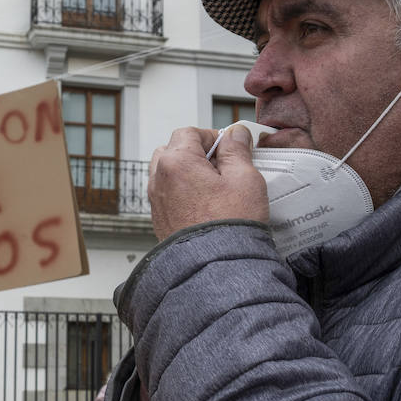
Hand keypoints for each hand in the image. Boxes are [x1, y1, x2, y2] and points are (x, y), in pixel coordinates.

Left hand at [147, 125, 267, 239]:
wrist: (215, 268)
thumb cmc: (230, 224)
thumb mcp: (245, 178)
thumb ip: (237, 150)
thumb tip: (235, 134)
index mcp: (176, 162)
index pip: (188, 133)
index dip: (211, 137)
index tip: (228, 148)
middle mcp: (159, 179)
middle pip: (172, 150)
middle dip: (195, 153)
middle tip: (221, 166)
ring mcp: (156, 201)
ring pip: (167, 174)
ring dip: (187, 173)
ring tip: (213, 188)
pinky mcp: (158, 221)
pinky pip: (167, 196)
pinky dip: (182, 193)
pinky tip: (204, 206)